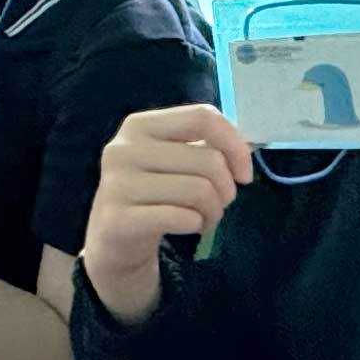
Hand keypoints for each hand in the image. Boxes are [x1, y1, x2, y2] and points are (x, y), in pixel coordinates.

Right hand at [83, 106, 255, 321]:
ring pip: (199, 191)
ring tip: (204, 218)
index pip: (201, 117)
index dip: (235, 145)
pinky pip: (182, 217)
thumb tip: (245, 148)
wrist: (114, 241)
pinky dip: (196, 225)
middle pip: (208, 159)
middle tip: (218, 204)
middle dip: (227, 189)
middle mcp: (123, 149)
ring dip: (213, 211)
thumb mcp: (172, 161)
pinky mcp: (118, 220)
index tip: (244, 174)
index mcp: (139, 125)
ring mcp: (117, 184)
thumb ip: (204, 146)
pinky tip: (188, 228)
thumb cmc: (153, 195)